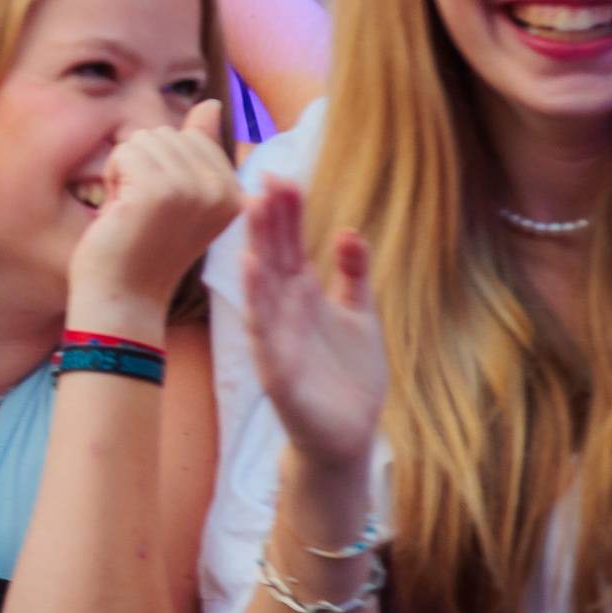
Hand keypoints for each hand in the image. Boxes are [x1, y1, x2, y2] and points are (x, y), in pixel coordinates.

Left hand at [68, 99, 241, 301]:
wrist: (123, 298)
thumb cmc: (142, 249)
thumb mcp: (179, 196)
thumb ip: (200, 149)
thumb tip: (212, 104)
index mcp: (234, 192)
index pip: (192, 137)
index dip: (161, 166)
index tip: (161, 209)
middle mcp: (222, 189)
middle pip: (166, 134)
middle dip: (141, 166)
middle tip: (141, 212)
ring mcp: (193, 189)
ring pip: (144, 140)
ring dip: (125, 172)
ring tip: (131, 212)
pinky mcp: (160, 190)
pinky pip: (125, 151)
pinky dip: (112, 177)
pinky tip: (118, 211)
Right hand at [240, 177, 385, 472]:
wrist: (346, 437)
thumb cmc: (348, 378)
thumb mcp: (360, 315)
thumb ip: (353, 274)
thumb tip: (349, 230)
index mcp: (302, 297)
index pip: (291, 245)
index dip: (288, 212)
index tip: (284, 175)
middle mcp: (284, 311)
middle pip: (274, 256)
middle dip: (271, 219)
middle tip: (266, 178)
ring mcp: (277, 337)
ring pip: (263, 284)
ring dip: (257, 246)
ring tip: (255, 210)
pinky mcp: (277, 368)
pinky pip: (262, 328)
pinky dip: (256, 298)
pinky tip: (251, 268)